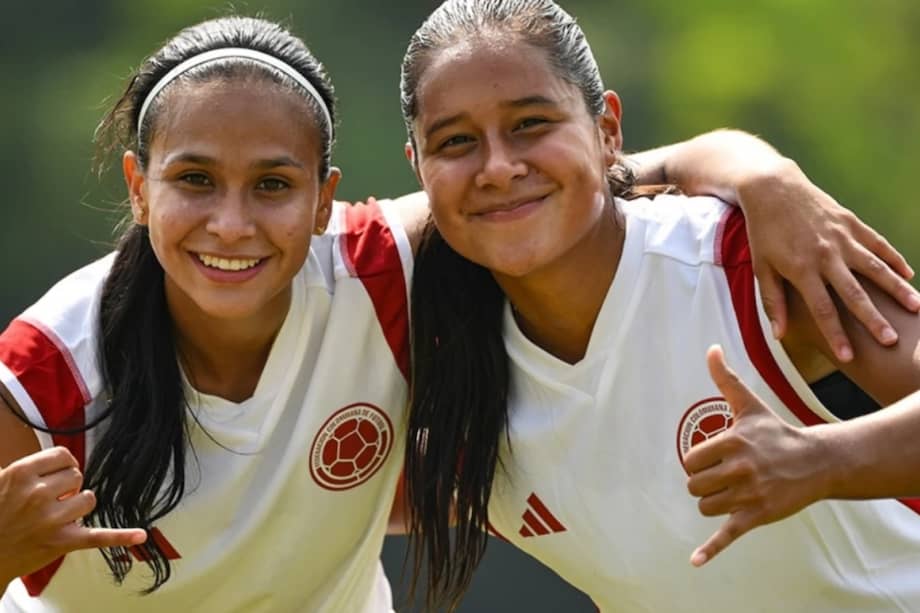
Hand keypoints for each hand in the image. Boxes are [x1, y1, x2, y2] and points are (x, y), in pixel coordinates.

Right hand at [0, 447, 146, 582]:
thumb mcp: (0, 480)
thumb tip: (52, 457)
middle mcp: (38, 494)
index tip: (57, 474)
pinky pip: (98, 537)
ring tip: (56, 515)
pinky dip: (121, 537)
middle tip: (48, 500)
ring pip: (88, 499)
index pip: (64, 456)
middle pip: (77, 476)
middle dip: (67, 488)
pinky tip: (139, 535)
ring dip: (76, 507)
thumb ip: (27, 467)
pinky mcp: (63, 542)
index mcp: (22, 474)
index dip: (62, 466)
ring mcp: (52, 519)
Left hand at [683, 346, 829, 566]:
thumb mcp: (750, 405)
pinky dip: (710, 550)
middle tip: (724, 476)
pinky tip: (695, 561)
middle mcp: (740, 469)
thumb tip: (710, 348)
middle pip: (694, 486)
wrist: (816, 462)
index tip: (716, 459)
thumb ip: (726, 379)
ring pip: (706, 507)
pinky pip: (727, 535)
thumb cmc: (775, 432)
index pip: (692, 460)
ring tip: (731, 491)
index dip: (700, 462)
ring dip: (713, 502)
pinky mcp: (757, 517)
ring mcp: (749, 495)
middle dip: (704, 483)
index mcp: (733, 442)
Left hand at [737, 159, 919, 361]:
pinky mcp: (851, 223)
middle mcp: (826, 255)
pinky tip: (909, 274)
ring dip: (896, 288)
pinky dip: (894, 259)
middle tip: (891, 341)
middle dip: (873, 319)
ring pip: (875, 267)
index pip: (822, 309)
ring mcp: (842, 238)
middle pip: (854, 293)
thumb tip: (780, 335)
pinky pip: (878, 244)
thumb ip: (773, 301)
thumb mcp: (762, 267)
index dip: (835, 334)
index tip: (848, 356)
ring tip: (916, 308)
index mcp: (802, 269)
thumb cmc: (764, 233)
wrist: (773, 189)